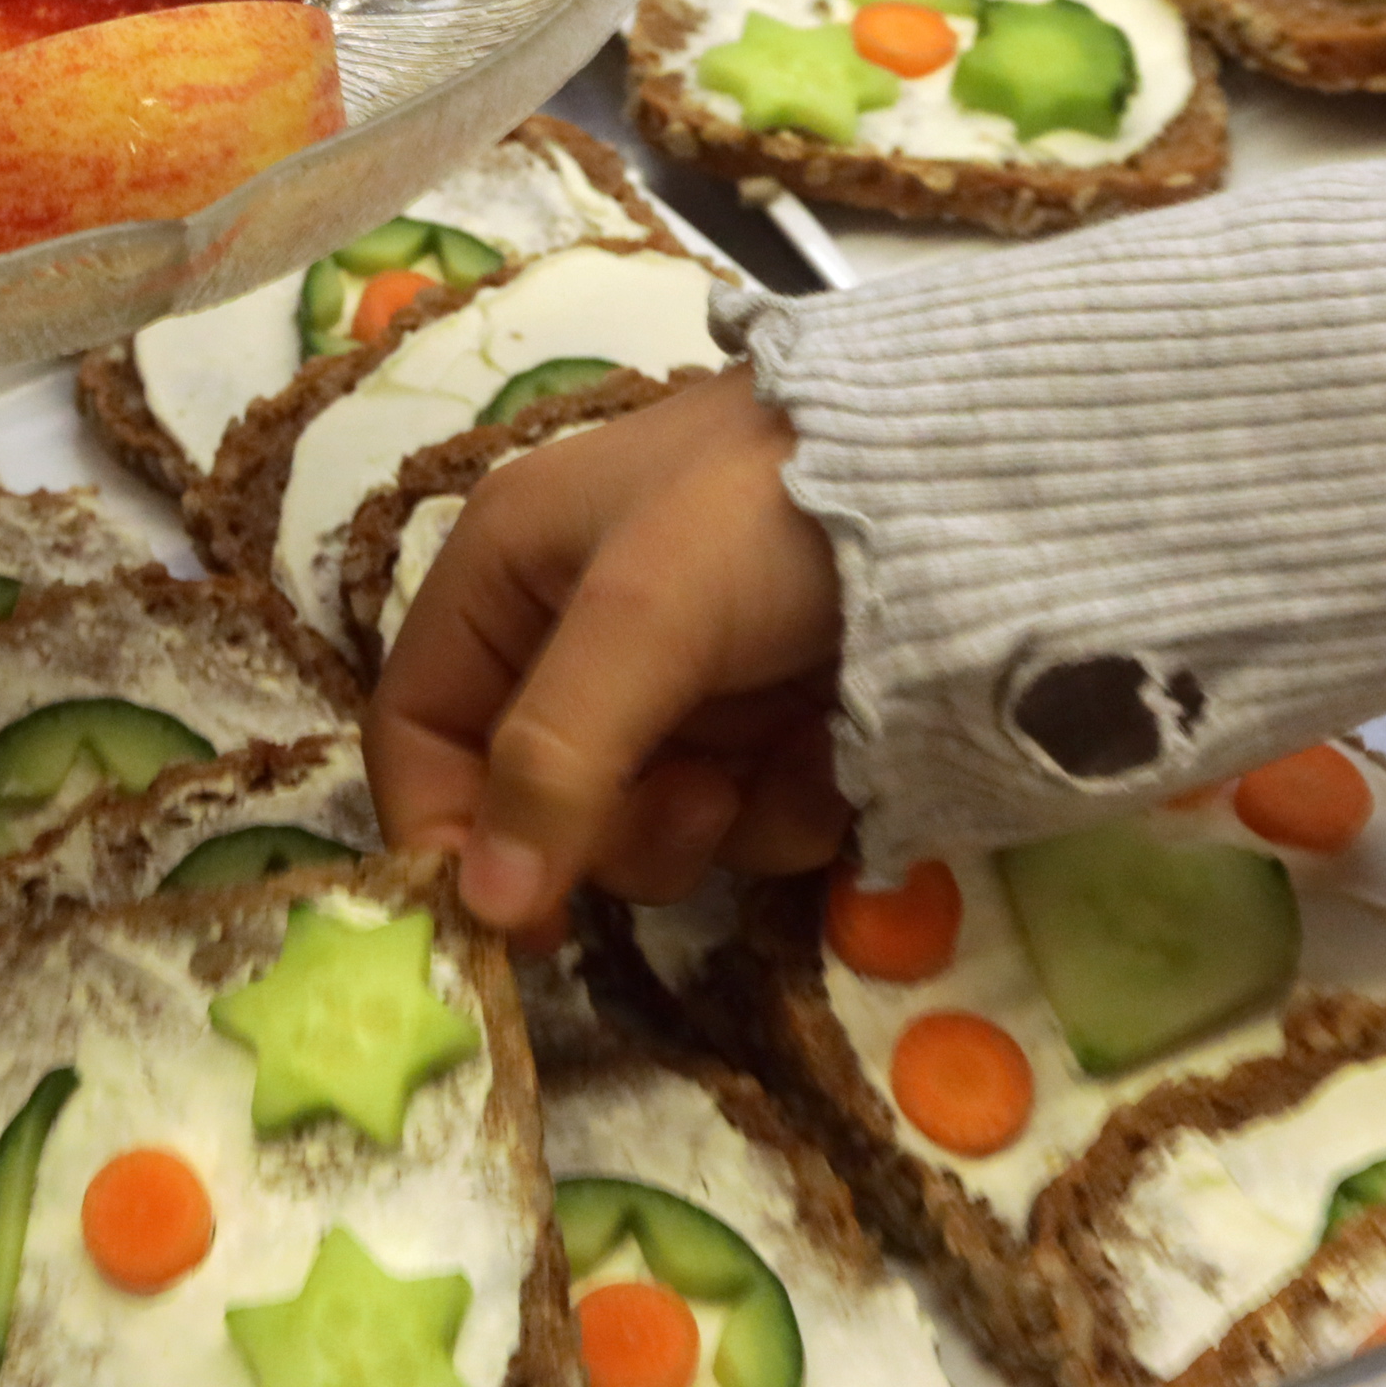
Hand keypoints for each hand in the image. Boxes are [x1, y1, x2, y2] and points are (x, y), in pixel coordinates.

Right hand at [368, 373, 848, 940]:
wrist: (964, 465)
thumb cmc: (771, 511)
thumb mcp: (646, 616)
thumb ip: (556, 759)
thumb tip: (480, 911)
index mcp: (506, 574)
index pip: (421, 731)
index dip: (449, 831)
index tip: (517, 921)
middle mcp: (577, 631)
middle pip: (537, 803)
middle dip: (619, 825)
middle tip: (697, 802)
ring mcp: (679, 679)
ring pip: (649, 824)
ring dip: (718, 820)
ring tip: (780, 756)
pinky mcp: (769, 715)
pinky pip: (745, 817)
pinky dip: (791, 804)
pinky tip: (837, 749)